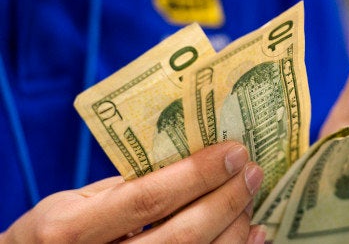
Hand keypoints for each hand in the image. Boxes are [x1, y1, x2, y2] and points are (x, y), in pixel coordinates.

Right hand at [0, 141, 266, 242]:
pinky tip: (253, 234)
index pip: (148, 199)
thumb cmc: (55, 235)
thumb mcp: (73, 202)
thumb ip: (125, 187)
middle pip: (182, 236)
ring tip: (251, 197)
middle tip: (252, 172)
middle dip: (226, 201)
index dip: (196, 175)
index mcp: (73, 231)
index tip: (233, 152)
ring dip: (235, 228)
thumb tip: (192, 161)